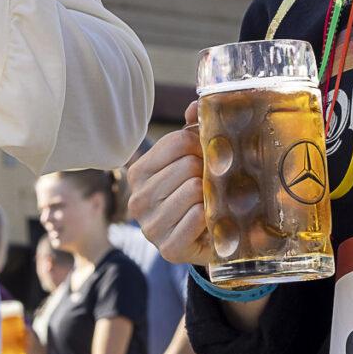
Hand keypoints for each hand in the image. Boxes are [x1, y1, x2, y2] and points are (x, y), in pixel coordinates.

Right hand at [125, 102, 210, 266]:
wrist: (210, 242)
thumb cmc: (198, 196)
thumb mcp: (193, 161)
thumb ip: (192, 131)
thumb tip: (196, 105)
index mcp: (138, 173)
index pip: (176, 142)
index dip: (200, 146)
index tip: (207, 158)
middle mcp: (137, 199)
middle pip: (186, 165)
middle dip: (208, 171)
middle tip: (214, 184)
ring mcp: (150, 226)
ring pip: (193, 189)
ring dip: (211, 194)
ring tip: (213, 202)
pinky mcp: (168, 248)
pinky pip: (198, 216)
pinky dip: (211, 215)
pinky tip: (211, 222)